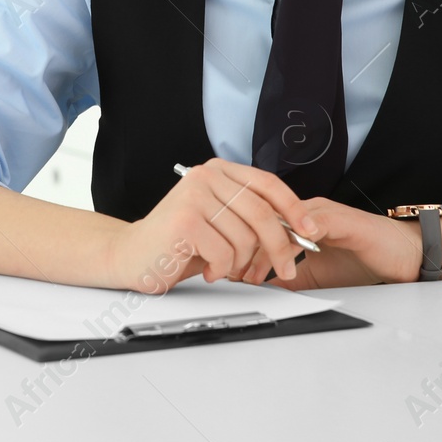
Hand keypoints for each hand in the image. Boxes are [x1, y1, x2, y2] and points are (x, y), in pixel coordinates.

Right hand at [102, 158, 313, 293]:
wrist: (131, 255)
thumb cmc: (178, 242)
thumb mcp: (219, 221)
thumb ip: (250, 216)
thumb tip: (297, 229)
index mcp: (217, 171)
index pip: (268, 184)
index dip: (294, 208)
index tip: (311, 231)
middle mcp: (205, 176)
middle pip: (263, 213)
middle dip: (279, 248)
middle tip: (285, 270)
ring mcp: (193, 196)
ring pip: (245, 238)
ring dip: (241, 264)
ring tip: (222, 266)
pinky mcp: (184, 221)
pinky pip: (225, 253)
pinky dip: (221, 269)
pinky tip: (206, 268)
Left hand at [239, 197, 423, 290]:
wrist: (404, 255)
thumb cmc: (364, 260)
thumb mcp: (317, 275)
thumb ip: (291, 276)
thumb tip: (263, 288)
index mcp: (299, 220)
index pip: (260, 229)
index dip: (240, 248)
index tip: (225, 269)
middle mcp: (307, 211)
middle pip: (264, 223)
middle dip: (244, 249)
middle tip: (230, 273)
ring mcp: (323, 212)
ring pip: (283, 223)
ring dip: (263, 248)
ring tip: (250, 273)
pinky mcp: (340, 219)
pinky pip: (311, 224)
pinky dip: (294, 241)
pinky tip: (283, 259)